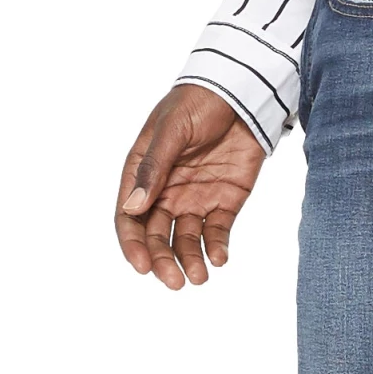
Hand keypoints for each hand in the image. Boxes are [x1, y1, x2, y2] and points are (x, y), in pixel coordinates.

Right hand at [115, 85, 266, 288]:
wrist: (242, 91)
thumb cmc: (197, 102)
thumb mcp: (171, 131)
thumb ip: (153, 169)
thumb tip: (133, 208)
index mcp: (143, 174)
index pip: (130, 217)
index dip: (133, 245)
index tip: (143, 267)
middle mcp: (165, 191)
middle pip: (157, 235)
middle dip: (164, 260)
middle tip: (175, 282)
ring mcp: (195, 198)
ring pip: (187, 239)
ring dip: (190, 260)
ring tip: (201, 277)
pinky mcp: (225, 201)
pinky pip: (217, 231)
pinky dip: (217, 247)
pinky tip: (220, 259)